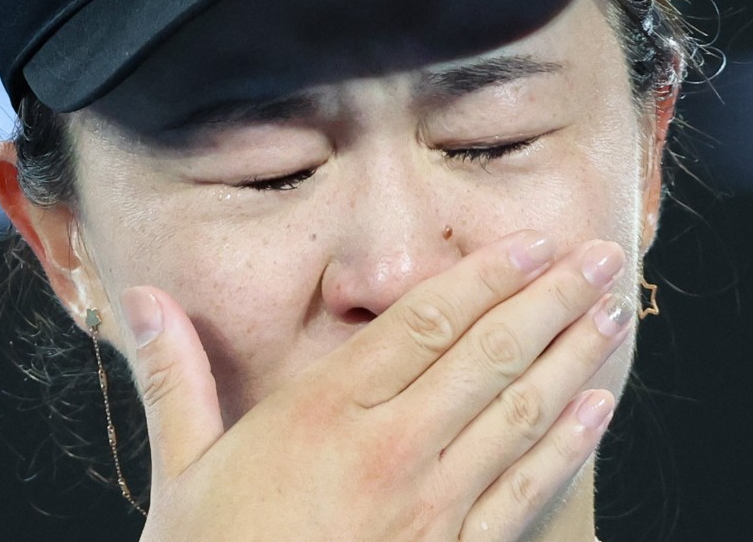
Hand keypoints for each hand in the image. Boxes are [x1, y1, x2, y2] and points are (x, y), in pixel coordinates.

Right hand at [122, 231, 628, 540]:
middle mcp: (389, 450)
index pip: (424, 323)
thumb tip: (141, 299)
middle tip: (598, 257)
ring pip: (520, 415)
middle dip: (550, 300)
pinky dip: (569, 445)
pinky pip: (525, 492)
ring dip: (573, 358)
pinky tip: (598, 409)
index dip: (486, 276)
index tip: (532, 243)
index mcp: (323, 415)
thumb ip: (174, 376)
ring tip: (611, 315)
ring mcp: (430, 508)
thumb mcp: (180, 470)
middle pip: (487, 356)